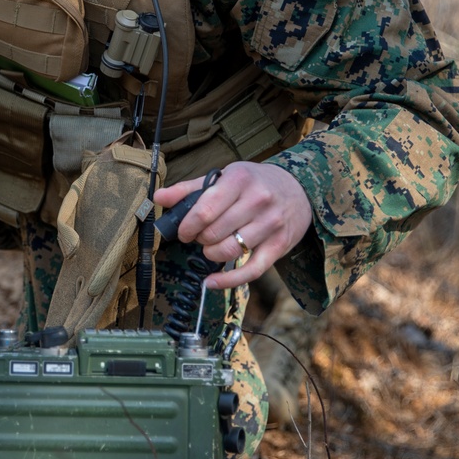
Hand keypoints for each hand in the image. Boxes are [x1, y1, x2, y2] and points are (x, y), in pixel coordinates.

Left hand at [154, 161, 312, 289]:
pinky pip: (251, 271)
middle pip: (214, 233)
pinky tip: (212, 281)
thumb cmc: (255, 183)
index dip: (187, 226)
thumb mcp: (225, 177)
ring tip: (210, 247)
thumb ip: (190, 189)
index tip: (183, 231)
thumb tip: (159, 197)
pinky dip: (228, 281)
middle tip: (198, 237)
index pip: (204, 211)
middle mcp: (258, 200)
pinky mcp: (279, 246)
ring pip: (230, 251)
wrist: (299, 190)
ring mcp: (270, 224)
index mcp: (239, 180)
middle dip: (199, 239)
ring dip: (211, 254)